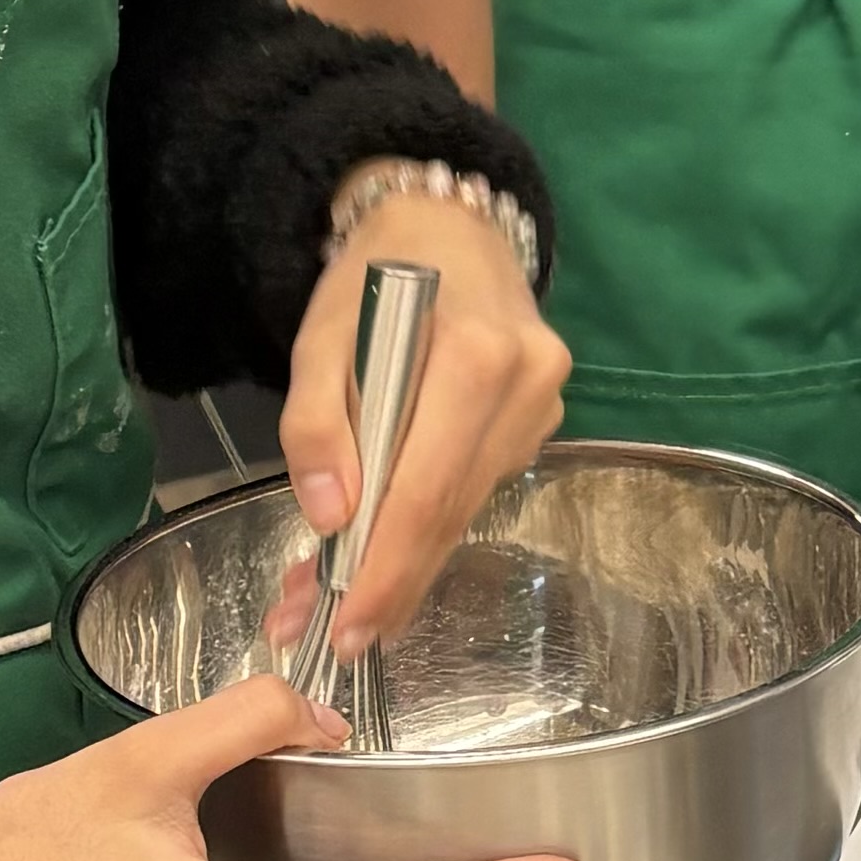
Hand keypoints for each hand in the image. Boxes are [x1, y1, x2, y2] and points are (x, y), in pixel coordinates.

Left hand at [271, 180, 568, 661]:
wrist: (450, 224)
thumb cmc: (378, 271)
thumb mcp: (323, 335)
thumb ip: (317, 423)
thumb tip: (331, 518)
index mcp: (477, 357)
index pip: (427, 489)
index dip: (386, 569)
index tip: (346, 631)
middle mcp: (527, 385)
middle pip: (452, 511)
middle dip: (391, 582)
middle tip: (335, 637)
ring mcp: (544, 404)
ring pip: (466, 507)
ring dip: (404, 559)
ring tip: (338, 593)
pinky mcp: (542, 418)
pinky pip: (478, 486)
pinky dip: (428, 521)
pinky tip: (383, 541)